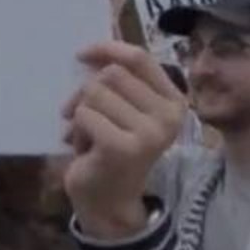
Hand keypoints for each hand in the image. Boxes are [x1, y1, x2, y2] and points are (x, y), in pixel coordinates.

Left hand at [62, 40, 185, 239]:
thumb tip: (91, 51)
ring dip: (81, 114)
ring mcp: (149, 132)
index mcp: (173, 101)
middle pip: (111, 74)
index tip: (82, 53)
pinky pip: (84, 115)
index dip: (108, 49)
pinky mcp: (124, 147)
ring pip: (94, 93)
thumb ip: (118, 82)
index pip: (139, 58)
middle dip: (87, 93)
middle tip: (82, 117)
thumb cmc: (111, 149)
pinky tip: (86, 149)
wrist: (109, 201)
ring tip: (89, 137)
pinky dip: (76, 130)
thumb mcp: (121, 110)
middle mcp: (169, 115)